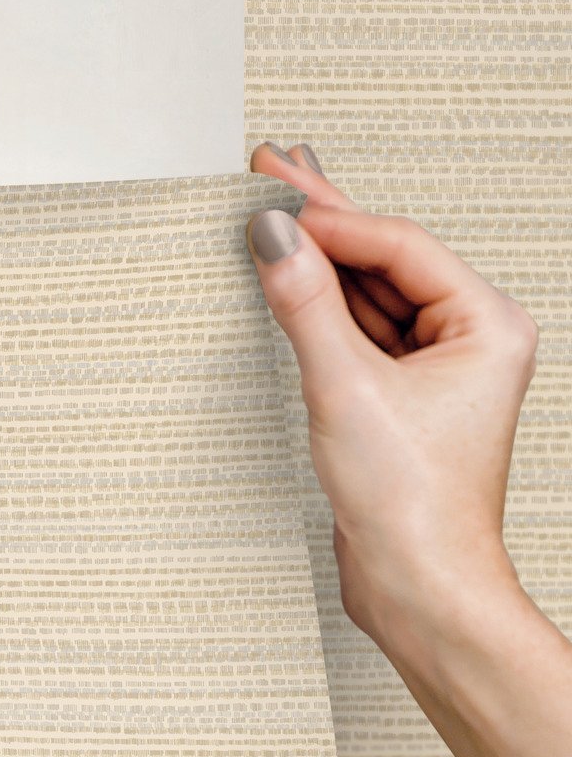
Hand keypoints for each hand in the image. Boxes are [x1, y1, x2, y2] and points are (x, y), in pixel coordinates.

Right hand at [244, 140, 539, 647]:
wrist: (418, 587)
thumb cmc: (414, 505)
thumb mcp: (346, 390)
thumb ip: (304, 306)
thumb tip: (273, 237)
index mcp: (487, 326)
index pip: (397, 247)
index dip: (331, 218)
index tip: (271, 193)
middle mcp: (469, 342)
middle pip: (384, 261)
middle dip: (325, 219)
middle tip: (270, 169)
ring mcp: (433, 373)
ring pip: (366, 297)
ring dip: (316, 261)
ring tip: (269, 214)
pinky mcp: (397, 404)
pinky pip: (354, 337)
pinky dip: (316, 310)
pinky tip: (288, 281)